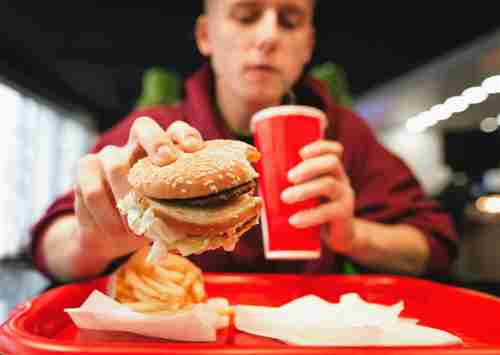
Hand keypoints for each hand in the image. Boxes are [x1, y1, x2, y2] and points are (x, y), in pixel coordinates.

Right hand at [74, 117, 202, 260]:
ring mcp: (109, 155)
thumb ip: (186, 212)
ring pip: (115, 164)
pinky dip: (105, 214)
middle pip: (144, 127)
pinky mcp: (85, 168)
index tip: (194, 148)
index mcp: (165, 154)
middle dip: (156, 141)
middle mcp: (137, 147)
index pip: (176, 131)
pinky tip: (115, 230)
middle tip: (166, 161)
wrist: (112, 236)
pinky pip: (92, 188)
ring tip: (134, 226)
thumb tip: (214, 225)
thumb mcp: (172, 217)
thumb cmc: (151, 222)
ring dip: (126, 198)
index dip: (185, 135)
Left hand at [280, 140, 355, 253]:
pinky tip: (294, 220)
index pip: (333, 150)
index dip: (319, 147)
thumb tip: (258, 176)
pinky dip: (310, 215)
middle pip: (331, 163)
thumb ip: (291, 184)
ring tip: (285, 198)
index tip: (300, 152)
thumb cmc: (314, 209)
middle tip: (289, 177)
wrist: (336, 237)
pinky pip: (329, 212)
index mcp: (331, 170)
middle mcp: (341, 179)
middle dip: (309, 167)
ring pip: (329, 185)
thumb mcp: (306, 193)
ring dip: (305, 189)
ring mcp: (345, 197)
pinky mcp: (343, 216)